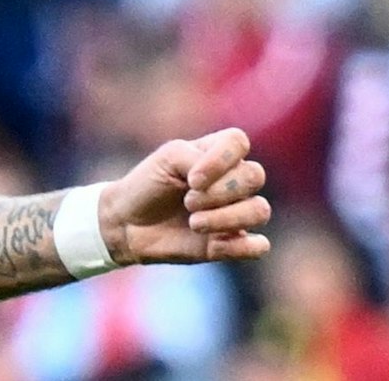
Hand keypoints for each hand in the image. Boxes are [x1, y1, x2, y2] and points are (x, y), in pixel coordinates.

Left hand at [99, 127, 271, 265]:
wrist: (128, 223)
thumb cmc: (148, 185)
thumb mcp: (167, 160)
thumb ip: (196, 158)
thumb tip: (221, 183)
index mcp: (216, 153)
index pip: (238, 141)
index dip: (221, 160)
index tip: (192, 179)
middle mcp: (233, 180)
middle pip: (254, 176)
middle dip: (219, 192)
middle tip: (187, 201)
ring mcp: (236, 212)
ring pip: (260, 211)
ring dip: (225, 218)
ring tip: (194, 223)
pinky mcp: (233, 243)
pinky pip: (260, 246)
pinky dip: (240, 246)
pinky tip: (214, 243)